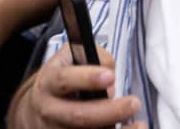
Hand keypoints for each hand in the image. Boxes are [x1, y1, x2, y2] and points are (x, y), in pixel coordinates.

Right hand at [15, 46, 142, 128]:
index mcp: (49, 83)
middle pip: (78, 115)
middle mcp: (50, 110)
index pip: (65, 80)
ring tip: (139, 125)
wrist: (40, 107)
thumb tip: (110, 75)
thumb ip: (94, 57)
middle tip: (133, 103)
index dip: (87, 78)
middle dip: (108, 111)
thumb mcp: (71, 58)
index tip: (110, 76)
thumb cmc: (63, 79)